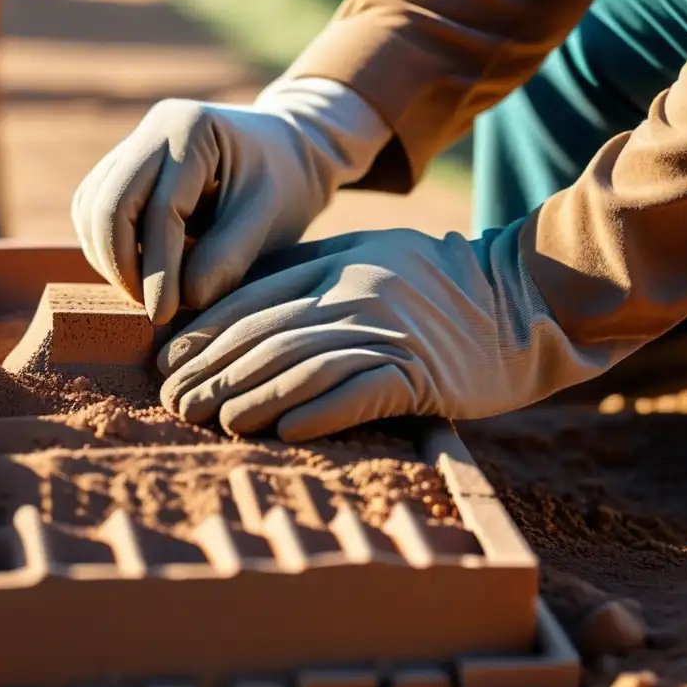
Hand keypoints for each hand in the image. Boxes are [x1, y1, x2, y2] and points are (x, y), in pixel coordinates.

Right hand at [70, 79, 389, 323]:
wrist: (285, 155)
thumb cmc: (283, 185)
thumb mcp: (269, 217)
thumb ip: (230, 256)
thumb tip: (188, 298)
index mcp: (191, 130)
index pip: (159, 210)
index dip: (158, 269)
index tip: (164, 315)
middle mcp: (152, 130)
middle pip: (108, 206)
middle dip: (124, 267)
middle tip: (153, 309)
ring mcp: (131, 146)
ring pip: (90, 211)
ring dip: (111, 261)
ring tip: (150, 292)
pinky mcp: (120, 169)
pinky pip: (92, 212)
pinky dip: (108, 250)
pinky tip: (142, 273)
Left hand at [157, 224, 638, 440]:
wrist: (522, 296)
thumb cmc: (432, 279)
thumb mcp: (364, 253)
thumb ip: (305, 270)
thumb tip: (233, 308)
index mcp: (334, 265)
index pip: (250, 301)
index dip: (200, 334)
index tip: (165, 363)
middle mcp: (354, 296)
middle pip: (265, 336)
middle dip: (210, 371)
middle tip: (173, 403)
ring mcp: (388, 335)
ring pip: (302, 367)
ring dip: (252, 398)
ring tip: (213, 421)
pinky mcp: (423, 376)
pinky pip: (361, 395)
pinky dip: (319, 414)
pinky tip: (282, 433)